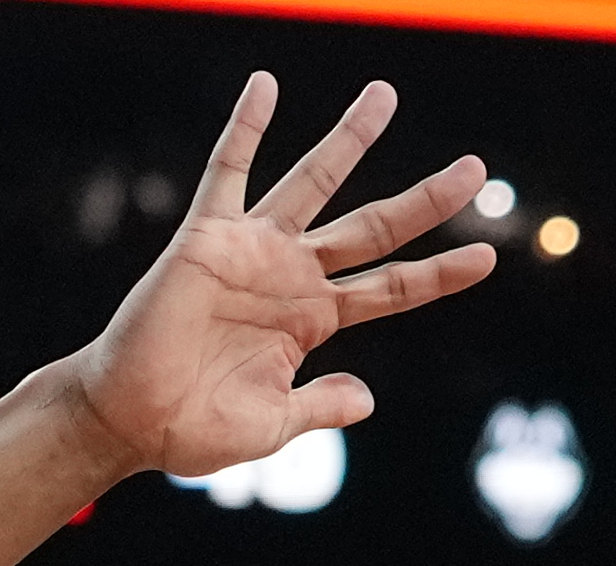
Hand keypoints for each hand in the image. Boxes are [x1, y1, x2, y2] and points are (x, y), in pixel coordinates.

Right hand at [64, 75, 497, 483]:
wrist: (129, 421)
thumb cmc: (192, 429)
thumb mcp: (271, 427)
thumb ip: (319, 406)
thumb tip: (367, 399)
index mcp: (313, 322)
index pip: (391, 289)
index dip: (438, 273)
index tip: (486, 256)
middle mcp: (292, 277)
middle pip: (375, 228)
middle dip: (426, 201)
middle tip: (475, 170)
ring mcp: (254, 252)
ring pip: (314, 184)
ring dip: (350, 140)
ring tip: (384, 96)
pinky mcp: (208, 239)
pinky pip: (228, 173)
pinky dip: (244, 128)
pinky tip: (265, 85)